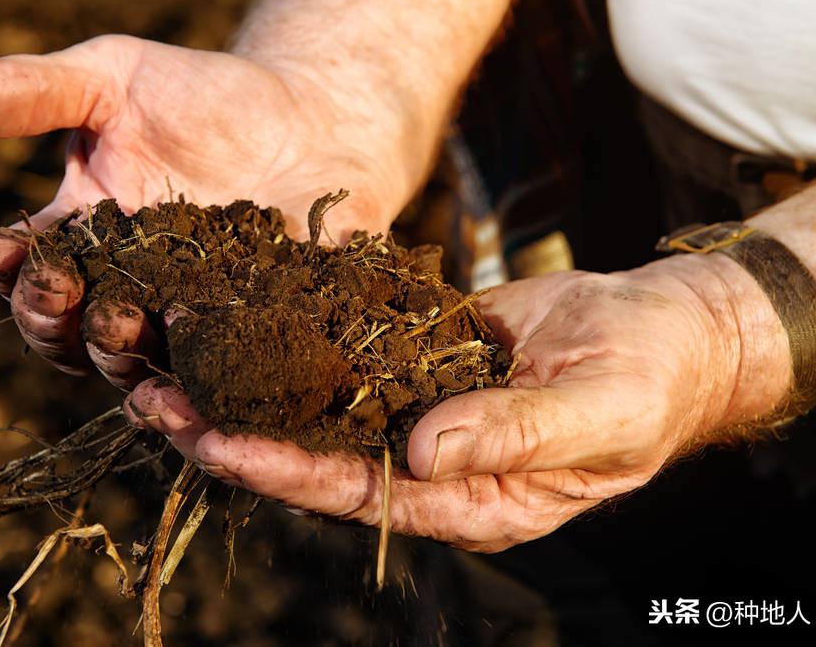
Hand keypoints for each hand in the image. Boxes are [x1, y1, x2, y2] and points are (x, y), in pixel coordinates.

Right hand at [0, 34, 408, 385]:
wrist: (313, 115)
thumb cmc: (206, 96)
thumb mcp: (114, 79)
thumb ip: (33, 92)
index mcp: (85, 245)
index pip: (28, 274)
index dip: (10, 271)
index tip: (1, 250)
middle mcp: (129, 296)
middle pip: (74, 336)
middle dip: (60, 323)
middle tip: (70, 298)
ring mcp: (192, 325)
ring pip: (141, 366)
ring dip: (123, 357)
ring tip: (130, 328)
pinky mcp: (255, 340)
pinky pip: (228, 373)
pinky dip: (214, 378)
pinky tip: (216, 363)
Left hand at [125, 257, 758, 551]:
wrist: (663, 330)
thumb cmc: (650, 380)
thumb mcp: (600, 411)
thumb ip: (518, 435)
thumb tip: (427, 451)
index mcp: (473, 498)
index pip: (360, 493)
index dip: (285, 470)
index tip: (214, 442)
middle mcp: (432, 466)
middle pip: (316, 458)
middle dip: (235, 432)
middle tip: (152, 401)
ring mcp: (420, 414)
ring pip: (318, 408)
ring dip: (246, 385)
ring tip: (166, 362)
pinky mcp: (418, 365)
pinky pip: (346, 357)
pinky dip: (291, 342)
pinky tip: (239, 317)